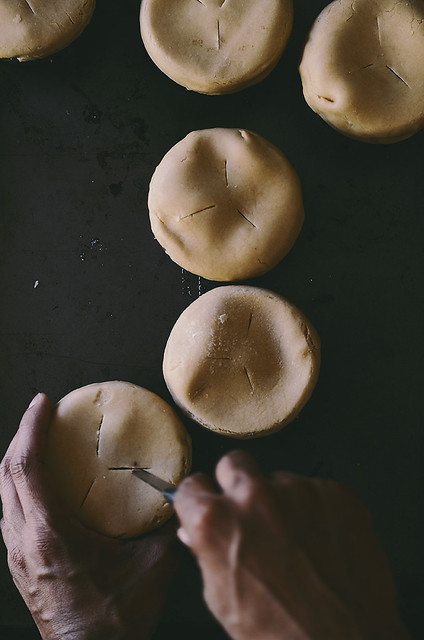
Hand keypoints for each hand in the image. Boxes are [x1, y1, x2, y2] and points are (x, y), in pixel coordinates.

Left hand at [0, 393, 178, 639]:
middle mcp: (23, 540)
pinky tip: (41, 483)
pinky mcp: (19, 565)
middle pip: (6, 472)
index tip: (43, 402)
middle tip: (41, 411)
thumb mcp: (152, 567)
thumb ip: (170, 526)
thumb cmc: (114, 620)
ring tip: (38, 439)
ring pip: (3, 492)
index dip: (31, 428)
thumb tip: (185, 495)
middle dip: (21, 434)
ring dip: (17, 458)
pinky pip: (9, 510)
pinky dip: (19, 483)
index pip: (27, 466)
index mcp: (49, 534)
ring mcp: (15, 555)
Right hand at [174, 450, 410, 639]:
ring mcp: (297, 489)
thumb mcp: (224, 600)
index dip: (199, 499)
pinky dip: (316, 509)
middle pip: (233, 462)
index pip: (192, 485)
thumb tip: (197, 531)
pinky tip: (321, 541)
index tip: (206, 505)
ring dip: (282, 501)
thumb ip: (208, 554)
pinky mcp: (334, 492)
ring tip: (296, 540)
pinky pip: (315, 490)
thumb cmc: (281, 632)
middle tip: (250, 513)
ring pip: (279, 479)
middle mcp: (253, 495)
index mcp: (216, 521)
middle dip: (236, 483)